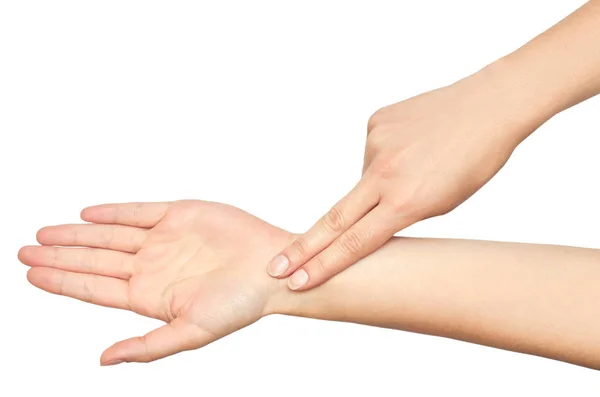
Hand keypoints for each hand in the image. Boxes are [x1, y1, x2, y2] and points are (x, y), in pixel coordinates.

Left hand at [19, 200, 292, 363]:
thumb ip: (148, 346)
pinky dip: (113, 212)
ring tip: (44, 232)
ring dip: (76, 233)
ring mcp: (163, 240)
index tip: (31, 273)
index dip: (62, 280)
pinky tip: (87, 214)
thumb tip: (104, 360)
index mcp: (150, 296)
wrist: (272, 268)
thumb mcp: (192, 332)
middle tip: (23, 250)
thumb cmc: (240, 304)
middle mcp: (151, 267)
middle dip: (59, 255)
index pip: (95, 288)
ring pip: (109, 235)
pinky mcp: (178, 215)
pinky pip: (138, 212)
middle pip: (94, 259)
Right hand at [268, 64, 544, 289]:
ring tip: (420, 164)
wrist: (490, 106)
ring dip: (381, 181)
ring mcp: (377, 144)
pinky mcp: (376, 121)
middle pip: (334, 219)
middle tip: (275, 266)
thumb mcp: (443, 203)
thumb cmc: (476, 160)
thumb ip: (398, 211)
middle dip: (303, 248)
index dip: (323, 266)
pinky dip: (388, 154)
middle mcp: (385, 174)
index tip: (297, 280)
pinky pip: (373, 148)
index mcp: (407, 201)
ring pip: (365, 177)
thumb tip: (365, 207)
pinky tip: (414, 143)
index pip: (355, 243)